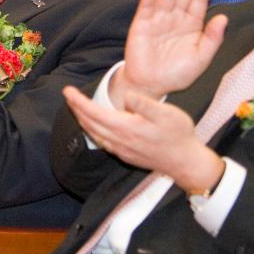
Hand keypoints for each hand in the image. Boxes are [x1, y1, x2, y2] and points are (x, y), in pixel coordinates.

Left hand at [63, 85, 224, 191]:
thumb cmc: (179, 135)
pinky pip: (102, 142)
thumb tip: (128, 96)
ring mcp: (122, 149)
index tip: (68, 91)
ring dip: (82, 120)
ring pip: (94, 134)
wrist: (186, 163)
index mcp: (126, 127)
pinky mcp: (126, 155)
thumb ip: (144, 104)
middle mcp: (120, 140)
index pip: (94, 112)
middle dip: (76, 108)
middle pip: (90, 123)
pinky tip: (93, 127)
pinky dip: (92, 131)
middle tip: (67, 95)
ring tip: (75, 107)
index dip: (79, 101)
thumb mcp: (166, 114)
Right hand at [108, 0, 227, 109]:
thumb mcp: (201, 58)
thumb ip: (212, 38)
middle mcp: (175, 18)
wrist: (151, 86)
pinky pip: (146, 6)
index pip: (199, 0)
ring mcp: (158, 19)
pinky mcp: (141, 24)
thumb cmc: (177, 74)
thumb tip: (223, 18)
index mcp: (191, 25)